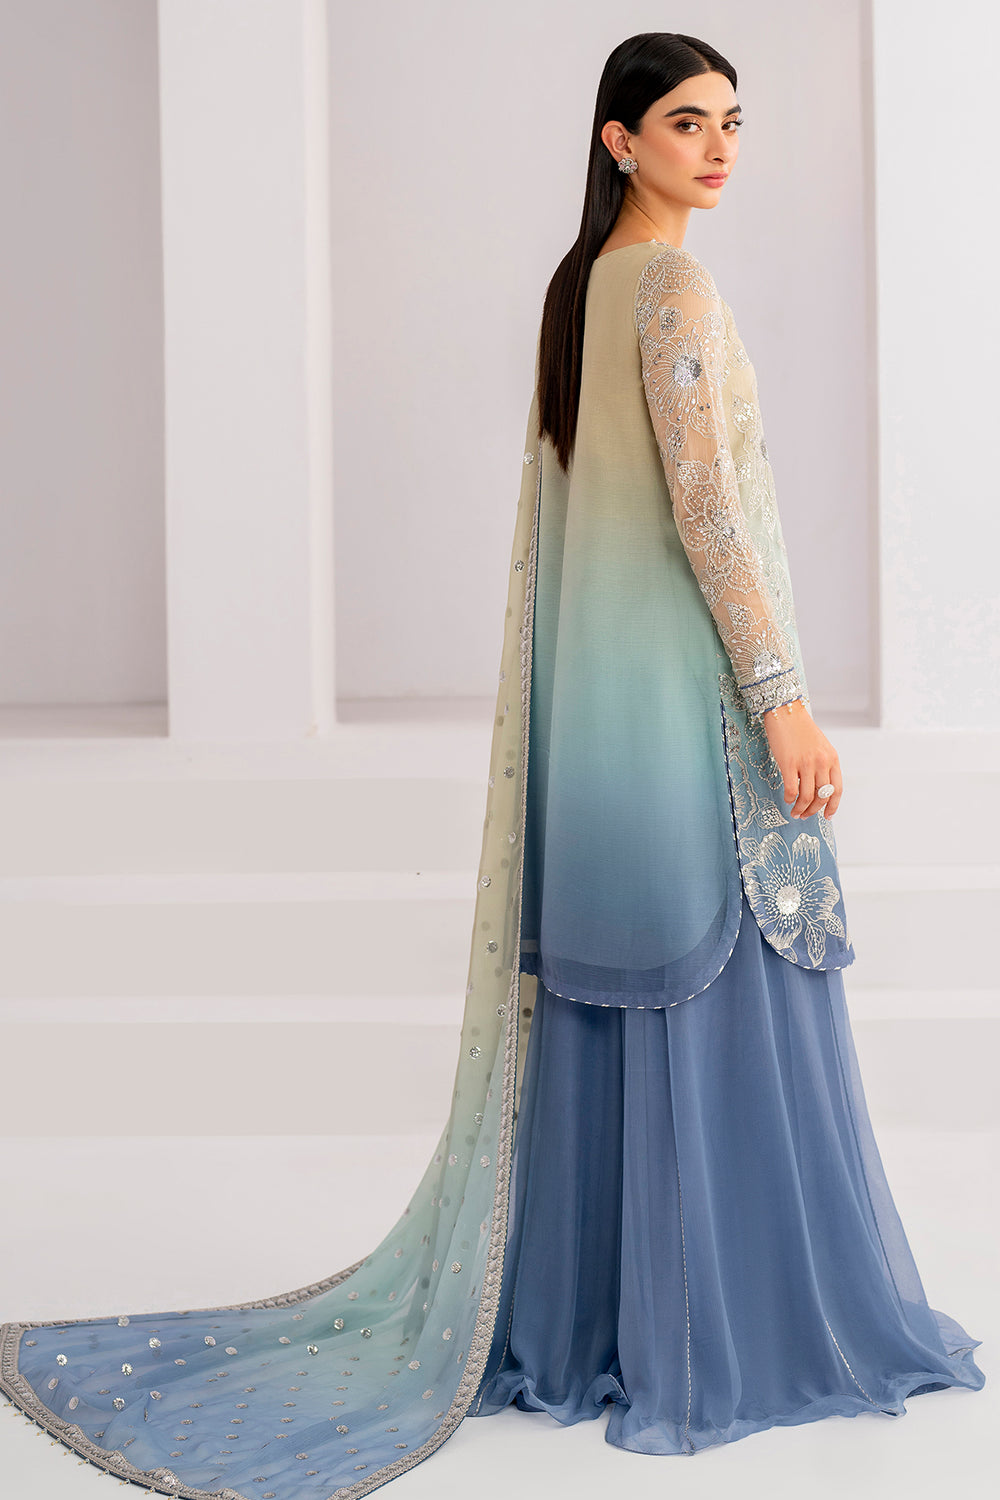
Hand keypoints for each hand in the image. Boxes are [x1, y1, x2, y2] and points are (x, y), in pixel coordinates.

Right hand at [762, 698, 841, 819]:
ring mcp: (806, 763)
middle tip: (805, 815)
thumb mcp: (820, 747)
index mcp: (832, 758)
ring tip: (795, 812)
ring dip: (801, 809)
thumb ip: (823, 765)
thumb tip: (818, 788)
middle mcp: (822, 762)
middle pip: (822, 796)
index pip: (837, 789)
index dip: (833, 806)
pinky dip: (789, 799)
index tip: (827, 815)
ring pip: (807, 797)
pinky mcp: (789, 763)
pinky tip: (786, 799)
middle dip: (814, 810)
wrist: (785, 712)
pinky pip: (791, 790)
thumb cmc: (801, 729)